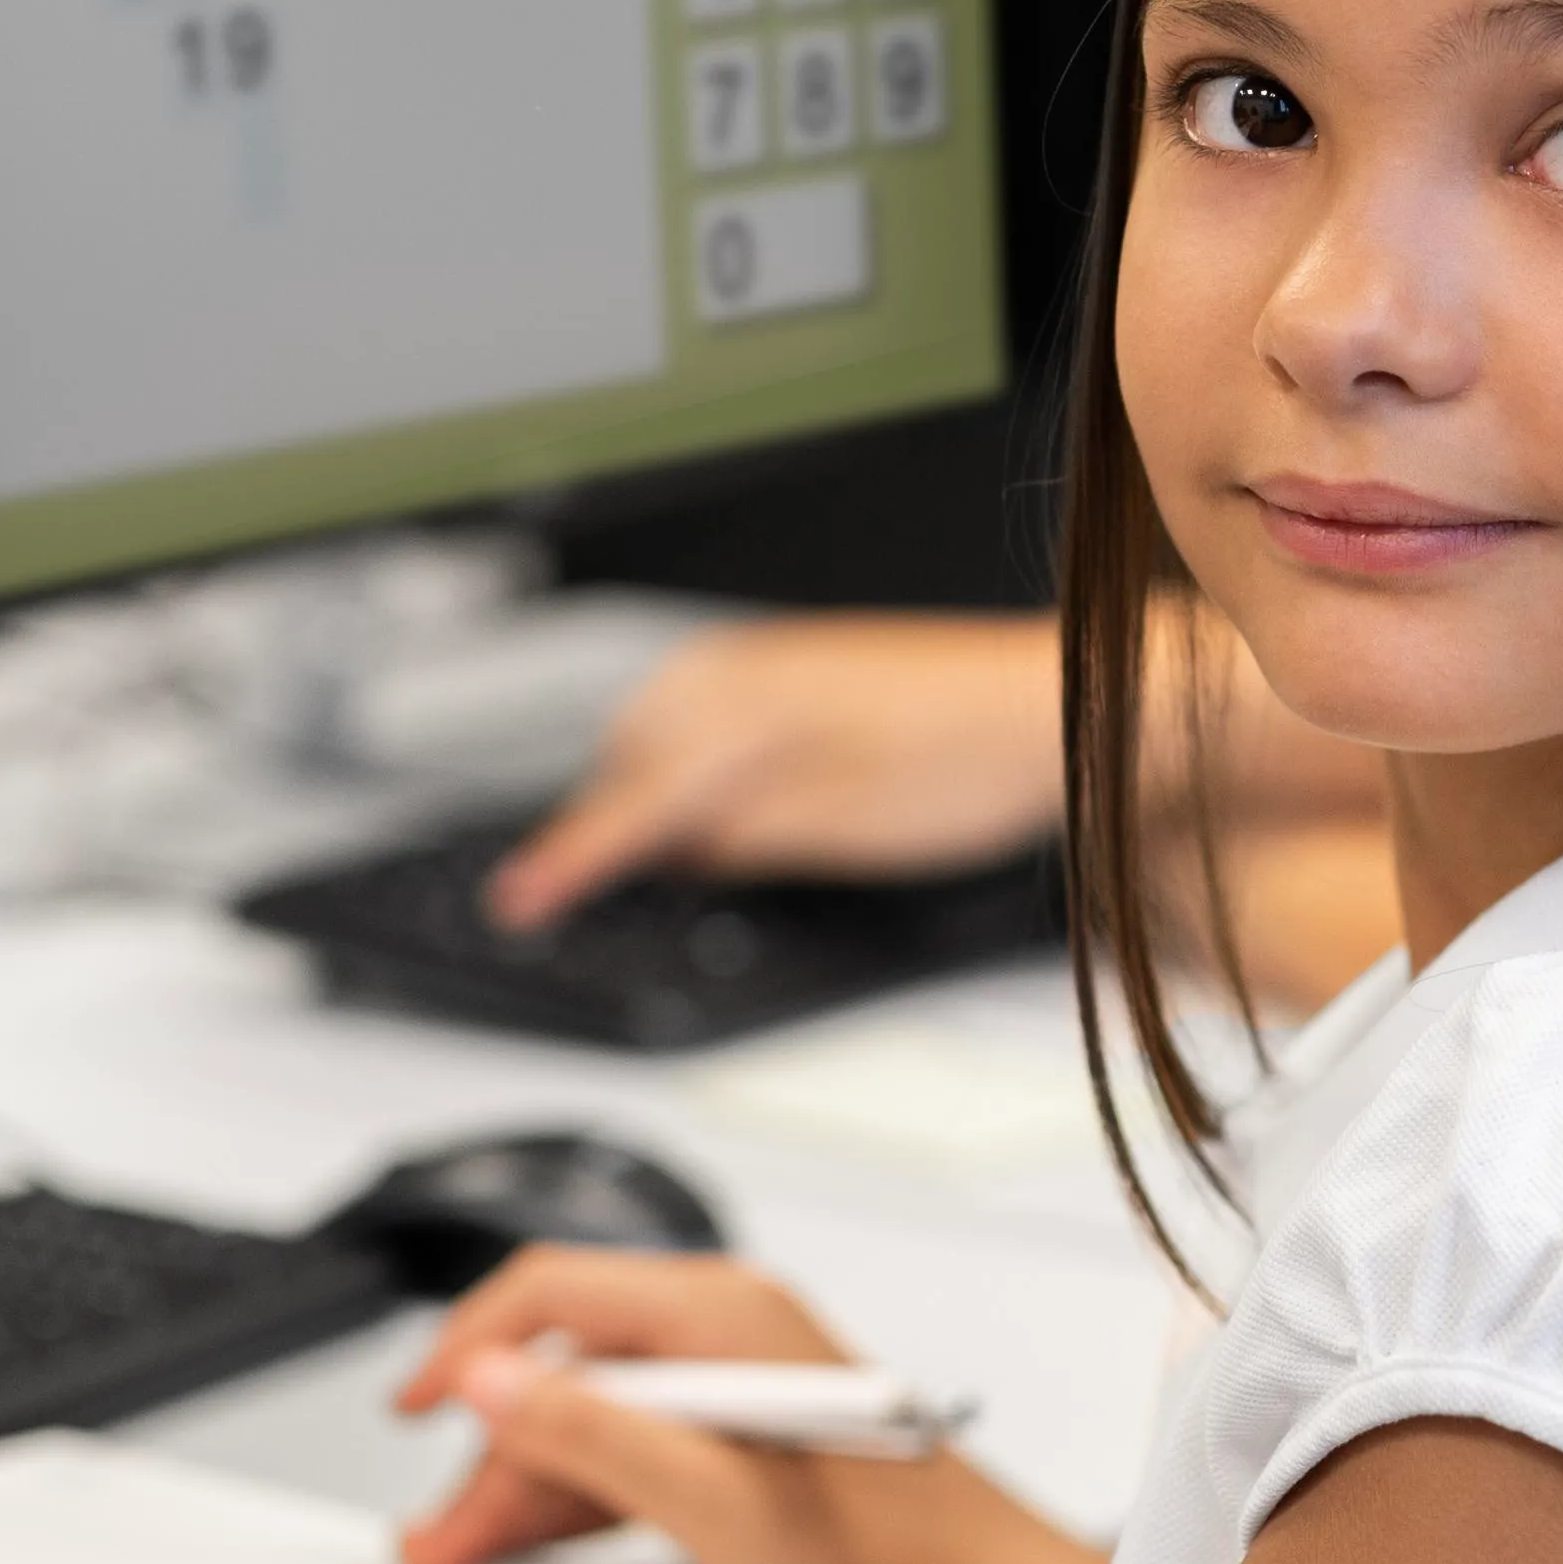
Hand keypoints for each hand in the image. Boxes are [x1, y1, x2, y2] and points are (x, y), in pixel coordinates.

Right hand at [394, 1246, 1105, 1563]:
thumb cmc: (879, 1548)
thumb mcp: (707, 1499)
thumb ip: (590, 1431)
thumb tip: (489, 1379)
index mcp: (716, 1311)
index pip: (549, 1292)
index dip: (465, 1346)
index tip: (412, 1404)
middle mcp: (721, 1326)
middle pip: (565, 1366)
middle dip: (494, 1450)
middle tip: (444, 1534)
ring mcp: (730, 1377)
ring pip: (593, 1413)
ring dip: (529, 1481)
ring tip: (472, 1552)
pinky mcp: (740, 1428)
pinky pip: (636, 1443)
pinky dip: (585, 1492)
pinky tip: (539, 1541)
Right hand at [485, 615, 1064, 926]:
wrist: (1047, 706)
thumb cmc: (964, 760)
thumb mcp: (837, 828)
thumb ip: (736, 836)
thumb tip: (669, 850)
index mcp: (734, 709)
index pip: (625, 800)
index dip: (567, 861)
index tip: (515, 902)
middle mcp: (734, 671)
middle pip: (623, 762)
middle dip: (607, 825)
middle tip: (590, 891)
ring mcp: (757, 661)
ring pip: (655, 737)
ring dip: (645, 791)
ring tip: (671, 850)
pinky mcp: (784, 668)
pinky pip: (696, 717)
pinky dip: (686, 763)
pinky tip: (719, 794)